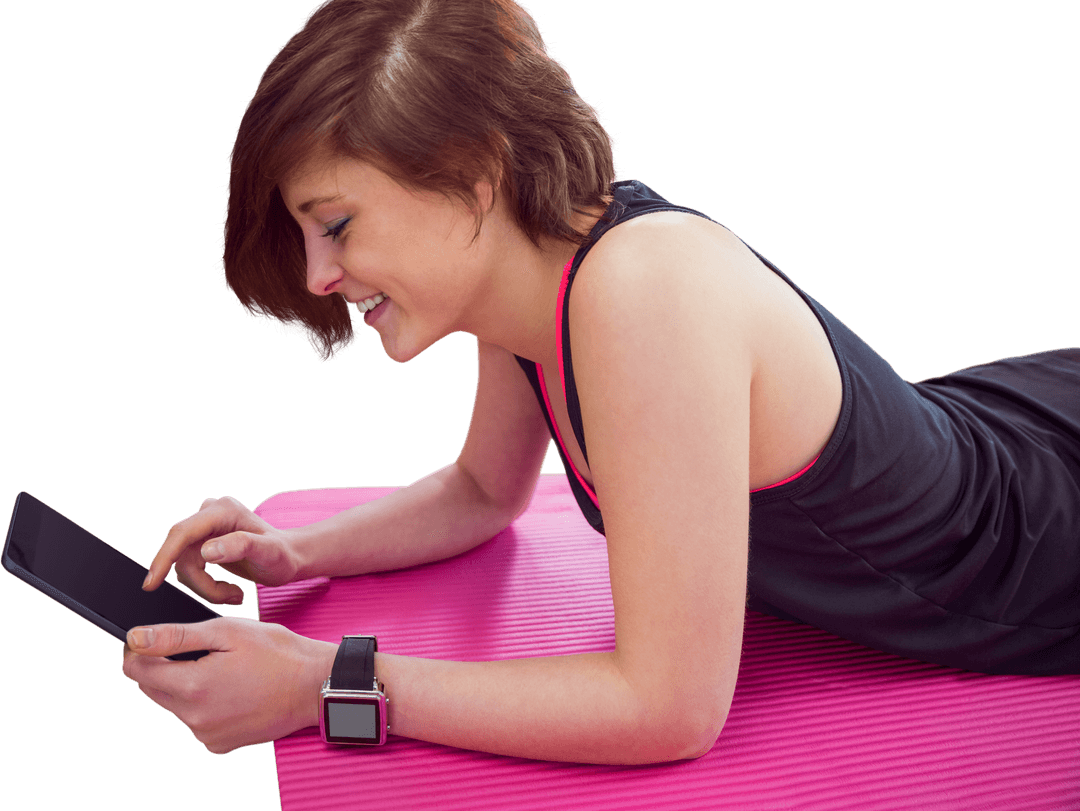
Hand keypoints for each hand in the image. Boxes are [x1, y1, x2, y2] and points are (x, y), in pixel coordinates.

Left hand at [121, 617, 337, 754]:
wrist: (314, 686)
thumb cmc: (278, 653)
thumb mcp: (227, 631)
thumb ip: (176, 636)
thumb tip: (135, 638)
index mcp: (192, 686)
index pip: (136, 670)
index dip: (138, 649)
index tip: (150, 638)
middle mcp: (194, 718)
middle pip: (152, 689)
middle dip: (163, 667)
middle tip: (198, 649)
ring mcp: (207, 734)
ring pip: (175, 705)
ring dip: (185, 686)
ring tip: (223, 668)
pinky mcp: (220, 744)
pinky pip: (196, 721)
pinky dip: (204, 705)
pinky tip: (231, 689)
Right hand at [143, 496, 300, 604]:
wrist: (289, 558)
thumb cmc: (283, 555)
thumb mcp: (269, 553)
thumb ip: (241, 546)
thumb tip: (206, 551)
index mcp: (223, 511)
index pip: (182, 533)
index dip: (164, 557)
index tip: (151, 583)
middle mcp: (210, 514)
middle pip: (182, 552)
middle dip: (200, 581)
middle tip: (231, 596)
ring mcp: (205, 528)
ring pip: (184, 564)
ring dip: (205, 586)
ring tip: (235, 594)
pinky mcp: (203, 542)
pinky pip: (190, 568)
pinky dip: (206, 585)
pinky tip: (229, 589)